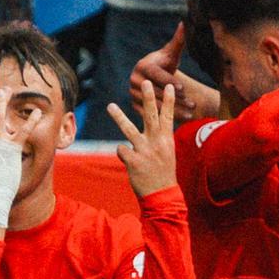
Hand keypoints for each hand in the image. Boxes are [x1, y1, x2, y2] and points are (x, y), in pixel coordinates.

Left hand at [107, 81, 176, 197]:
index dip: (168, 101)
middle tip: (145, 83)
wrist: (161, 195)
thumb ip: (159, 138)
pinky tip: (130, 162)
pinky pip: (121, 150)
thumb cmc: (163, 173)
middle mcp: (156, 143)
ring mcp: (144, 151)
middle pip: (151, 116)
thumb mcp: (167, 153)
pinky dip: (123, 153)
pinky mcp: (133, 161)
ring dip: (118, 116)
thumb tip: (152, 125)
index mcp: (166, 140)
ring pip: (128, 129)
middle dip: (148, 98)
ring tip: (110, 106)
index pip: (168, 116)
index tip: (167, 86)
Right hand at [129, 23, 197, 120]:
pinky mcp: (135, 107)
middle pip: (157, 92)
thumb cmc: (164, 64)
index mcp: (142, 66)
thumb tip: (184, 23)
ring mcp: (133, 95)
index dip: (169, 81)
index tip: (182, 88)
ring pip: (156, 105)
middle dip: (176, 98)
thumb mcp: (171, 53)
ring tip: (191, 113)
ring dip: (174, 110)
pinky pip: (153, 115)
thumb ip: (178, 41)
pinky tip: (183, 120)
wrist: (152, 77)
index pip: (156, 75)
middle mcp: (134, 81)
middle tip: (192, 103)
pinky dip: (168, 118)